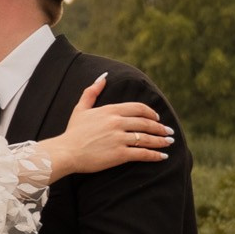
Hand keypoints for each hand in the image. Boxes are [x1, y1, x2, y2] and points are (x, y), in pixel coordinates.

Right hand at [46, 77, 174, 177]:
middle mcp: (117, 122)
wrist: (65, 152)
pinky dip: (155, 155)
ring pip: (147, 138)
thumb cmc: (73, 132)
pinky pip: (142, 153)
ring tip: (169, 142)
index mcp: (110, 110)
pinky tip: (162, 156)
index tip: (158, 118)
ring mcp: (119, 138)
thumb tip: (103, 77)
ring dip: (161, 140)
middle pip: (146, 122)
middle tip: (169, 132)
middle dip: (160, 127)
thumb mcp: (81, 108)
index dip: (151, 113)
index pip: (138, 108)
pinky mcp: (119, 154)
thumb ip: (92, 91)